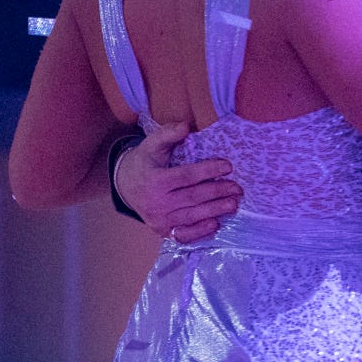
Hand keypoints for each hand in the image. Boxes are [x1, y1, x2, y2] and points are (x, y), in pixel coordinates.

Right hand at [115, 124, 241, 241]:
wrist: (124, 185)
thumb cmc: (144, 162)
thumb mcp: (151, 144)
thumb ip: (167, 134)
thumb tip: (186, 126)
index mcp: (155, 180)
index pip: (187, 176)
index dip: (208, 170)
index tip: (228, 166)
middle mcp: (157, 202)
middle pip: (193, 197)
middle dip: (217, 192)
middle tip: (237, 189)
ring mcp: (159, 219)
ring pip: (191, 216)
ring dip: (215, 211)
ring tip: (233, 204)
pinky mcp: (162, 231)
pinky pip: (183, 235)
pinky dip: (200, 231)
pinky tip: (216, 223)